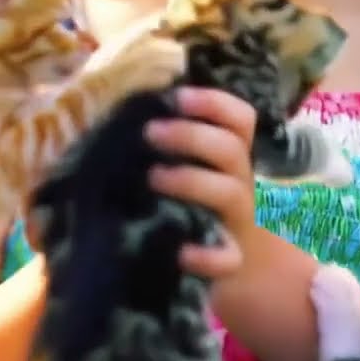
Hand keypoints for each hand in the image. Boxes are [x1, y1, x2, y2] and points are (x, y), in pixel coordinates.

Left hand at [145, 86, 256, 279]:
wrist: (213, 262)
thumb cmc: (182, 203)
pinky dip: (207, 255)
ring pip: (231, 193)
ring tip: (152, 177)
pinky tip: (181, 253)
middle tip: (150, 132)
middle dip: (191, 135)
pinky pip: (229, 258)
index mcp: (228, 156)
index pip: (240, 118)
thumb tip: (119, 111)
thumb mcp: (177, 166)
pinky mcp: (228, 261)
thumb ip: (162, 141)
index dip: (214, 103)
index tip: (177, 98)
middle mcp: (238, 183)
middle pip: (231, 149)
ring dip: (192, 179)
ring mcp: (236, 222)